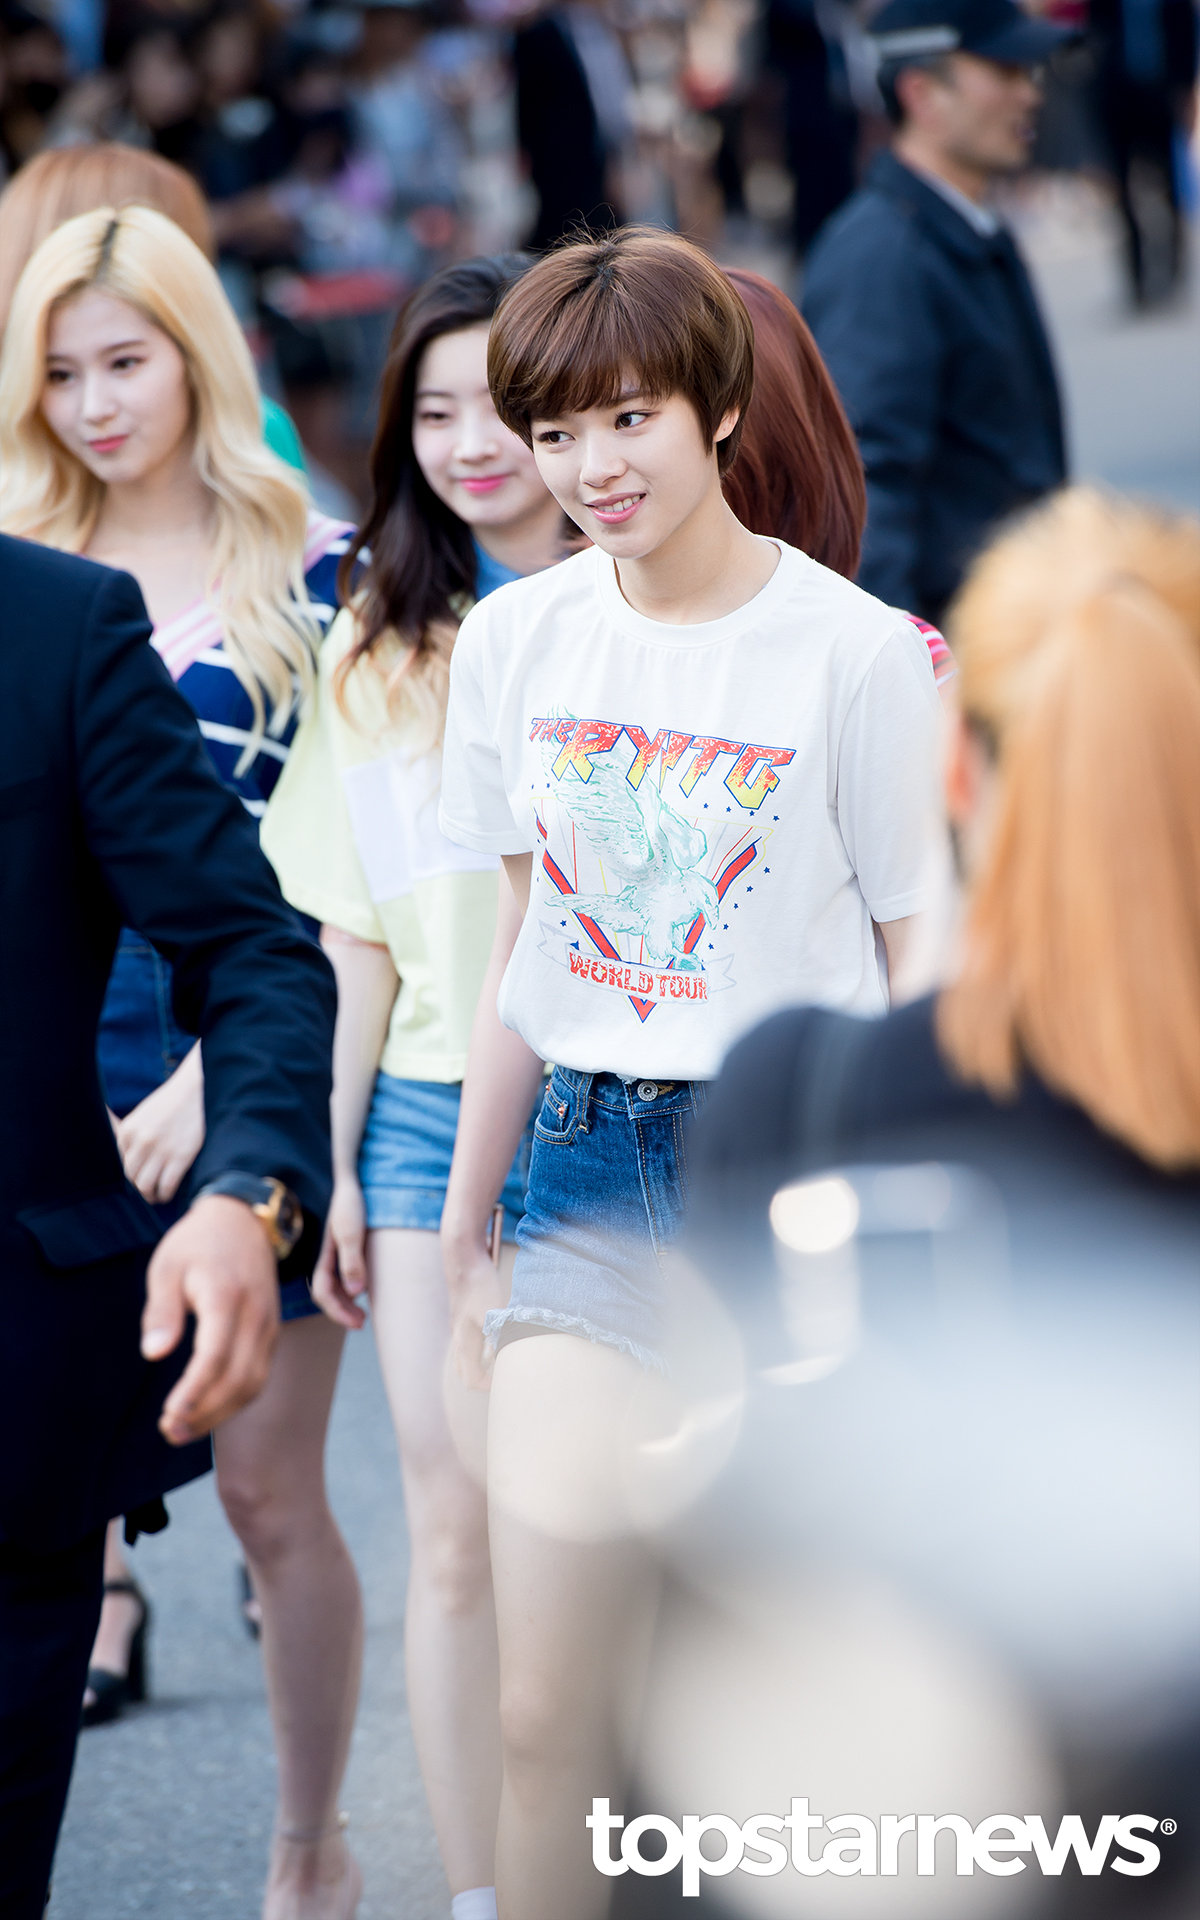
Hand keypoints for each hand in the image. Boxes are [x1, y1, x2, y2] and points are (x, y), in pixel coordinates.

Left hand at [117, 1047, 204, 1203]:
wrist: (197, 1090)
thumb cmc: (171, 1104)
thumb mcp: (143, 1115)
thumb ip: (132, 1137)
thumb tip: (126, 1161)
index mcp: (128, 1131)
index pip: (121, 1165)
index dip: (131, 1175)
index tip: (140, 1178)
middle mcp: (141, 1141)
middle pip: (130, 1178)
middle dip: (138, 1189)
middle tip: (148, 1192)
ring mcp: (161, 1150)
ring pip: (145, 1186)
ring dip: (150, 1195)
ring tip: (157, 1195)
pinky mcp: (181, 1156)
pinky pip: (166, 1186)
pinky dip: (165, 1194)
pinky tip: (169, 1192)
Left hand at [142, 1195, 278, 1444]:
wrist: (243, 1220)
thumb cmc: (197, 1244)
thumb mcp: (166, 1266)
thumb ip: (162, 1311)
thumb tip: (154, 1354)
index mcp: (226, 1296)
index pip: (215, 1355)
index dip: (194, 1391)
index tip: (169, 1414)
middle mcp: (256, 1314)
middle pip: (239, 1378)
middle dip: (205, 1412)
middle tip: (170, 1431)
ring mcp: (268, 1325)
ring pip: (253, 1383)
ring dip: (220, 1412)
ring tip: (183, 1428)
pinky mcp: (271, 1332)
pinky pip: (258, 1374)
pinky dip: (234, 1399)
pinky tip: (206, 1409)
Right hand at [311, 1174, 368, 1328]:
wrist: (353, 1182)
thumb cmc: (352, 1205)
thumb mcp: (353, 1233)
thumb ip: (352, 1262)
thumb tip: (356, 1294)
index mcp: (325, 1256)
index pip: (322, 1293)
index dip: (337, 1311)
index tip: (357, 1322)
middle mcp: (329, 1258)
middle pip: (328, 1294)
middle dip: (341, 1312)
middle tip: (361, 1324)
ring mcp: (337, 1254)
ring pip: (336, 1287)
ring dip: (346, 1304)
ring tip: (364, 1315)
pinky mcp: (348, 1249)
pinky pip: (345, 1277)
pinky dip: (352, 1291)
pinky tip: (366, 1293)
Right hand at [442, 1230, 505, 1391]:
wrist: (463, 1254)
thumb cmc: (478, 1283)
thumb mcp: (492, 1313)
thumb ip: (498, 1338)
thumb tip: (503, 1360)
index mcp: (464, 1341)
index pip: (470, 1379)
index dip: (488, 1387)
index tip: (506, 1383)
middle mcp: (458, 1335)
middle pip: (464, 1370)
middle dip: (481, 1378)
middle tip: (502, 1375)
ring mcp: (458, 1323)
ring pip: (465, 1353)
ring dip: (480, 1362)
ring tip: (501, 1357)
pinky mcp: (463, 1310)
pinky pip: (468, 1337)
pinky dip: (480, 1345)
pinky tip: (495, 1332)